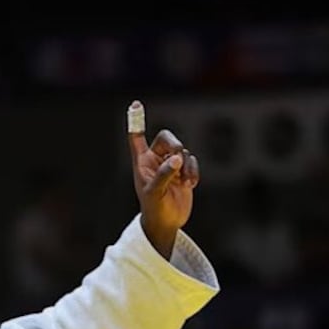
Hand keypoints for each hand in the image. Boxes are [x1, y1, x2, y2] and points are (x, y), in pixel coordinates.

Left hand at [127, 100, 199, 257]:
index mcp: (142, 163)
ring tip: (185, 182)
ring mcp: (171, 166)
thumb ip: (164, 174)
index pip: (137, 138)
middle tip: (178, 154)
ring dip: (186, 165)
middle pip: (167, 138)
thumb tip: (177, 158)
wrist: (167, 223)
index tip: (135, 105)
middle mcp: (156, 160)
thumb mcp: (155, 193)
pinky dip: (193, 171)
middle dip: (174, 144)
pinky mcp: (184, 172)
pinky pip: (192, 161)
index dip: (136, 122)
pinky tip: (190, 185)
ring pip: (183, 152)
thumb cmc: (154, 209)